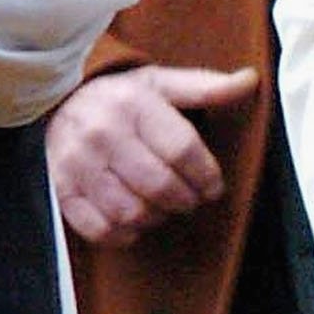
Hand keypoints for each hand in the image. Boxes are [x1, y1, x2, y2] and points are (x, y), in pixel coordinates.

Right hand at [47, 63, 259, 244]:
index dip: (207, 176)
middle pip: (160, 185)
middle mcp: (102, 132)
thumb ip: (206, 87)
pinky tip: (135, 220)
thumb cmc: (123, 97)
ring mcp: (77, 163)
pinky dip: (124, 233)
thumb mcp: (163, 84)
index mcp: (132, 103)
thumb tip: (251, 80)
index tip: (213, 186)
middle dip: (186, 199)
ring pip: (131, 212)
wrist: (62, 101)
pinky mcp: (63, 189)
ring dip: (157, 217)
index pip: (182, 150)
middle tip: (190, 198)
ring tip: (163, 206)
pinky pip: (100, 229)